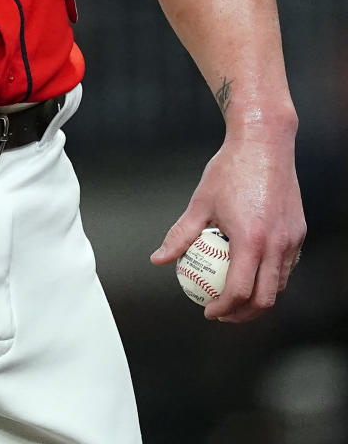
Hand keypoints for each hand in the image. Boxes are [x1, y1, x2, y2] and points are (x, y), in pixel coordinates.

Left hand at [150, 126, 304, 322]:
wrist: (264, 143)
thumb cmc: (230, 169)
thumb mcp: (200, 202)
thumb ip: (180, 234)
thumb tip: (159, 259)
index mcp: (251, 240)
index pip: (239, 292)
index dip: (224, 309)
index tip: (209, 311)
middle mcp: (276, 244)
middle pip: (265, 299)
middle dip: (244, 315)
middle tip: (224, 314)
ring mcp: (291, 239)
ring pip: (279, 284)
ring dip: (259, 299)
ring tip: (237, 298)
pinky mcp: (299, 232)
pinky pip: (286, 266)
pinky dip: (271, 278)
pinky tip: (253, 272)